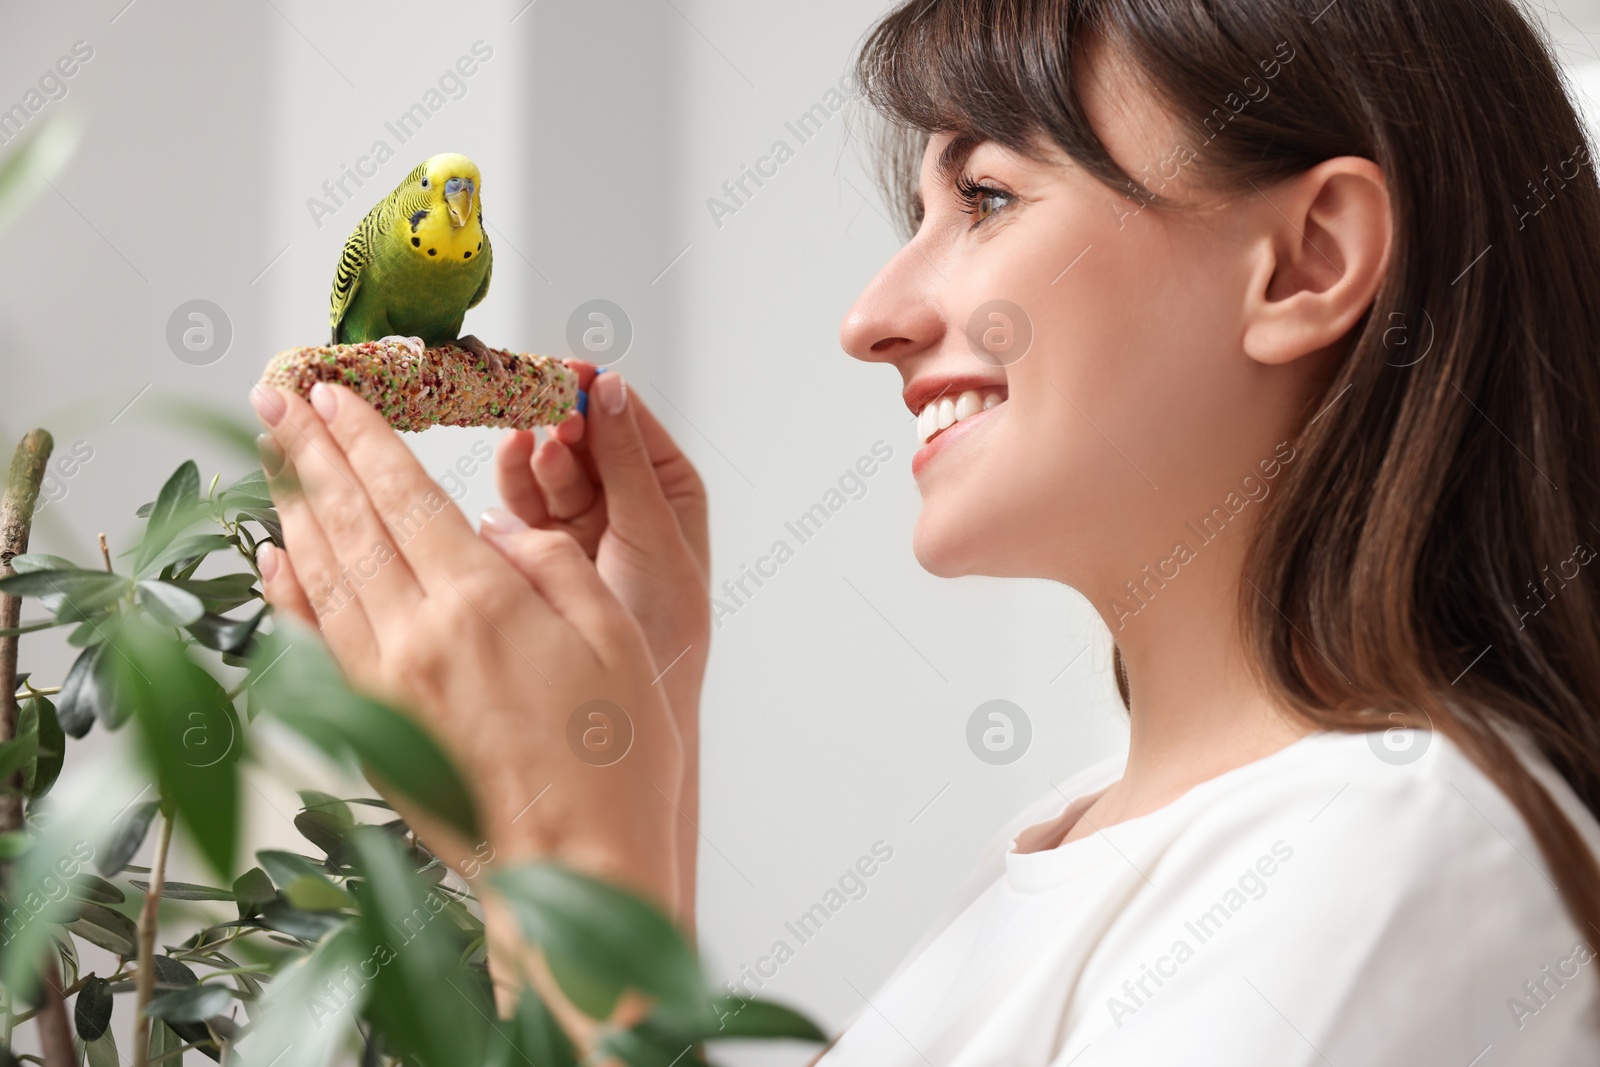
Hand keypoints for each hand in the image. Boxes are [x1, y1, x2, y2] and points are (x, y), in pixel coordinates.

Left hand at [246, 379, 684, 956]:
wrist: (575, 867)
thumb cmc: (615, 758)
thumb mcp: (614, 635)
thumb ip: (551, 562)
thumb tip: (495, 528)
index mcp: (481, 601)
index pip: (403, 495)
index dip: (364, 437)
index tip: (333, 391)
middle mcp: (415, 634)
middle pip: (346, 521)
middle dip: (309, 451)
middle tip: (275, 395)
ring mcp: (382, 683)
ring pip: (319, 573)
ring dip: (290, 505)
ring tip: (271, 453)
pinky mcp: (370, 726)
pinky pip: (313, 641)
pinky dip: (285, 593)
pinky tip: (271, 558)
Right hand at [496, 362, 710, 713]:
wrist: (629, 716)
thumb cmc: (664, 633)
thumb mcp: (655, 540)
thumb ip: (629, 466)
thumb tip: (613, 386)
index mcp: (668, 490)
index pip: (630, 424)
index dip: (602, 395)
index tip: (575, 371)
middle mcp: (623, 500)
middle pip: (583, 439)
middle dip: (562, 419)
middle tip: (542, 405)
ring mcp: (577, 523)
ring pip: (547, 467)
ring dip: (536, 450)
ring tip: (527, 443)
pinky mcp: (536, 548)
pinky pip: (521, 501)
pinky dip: (514, 482)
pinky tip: (510, 465)